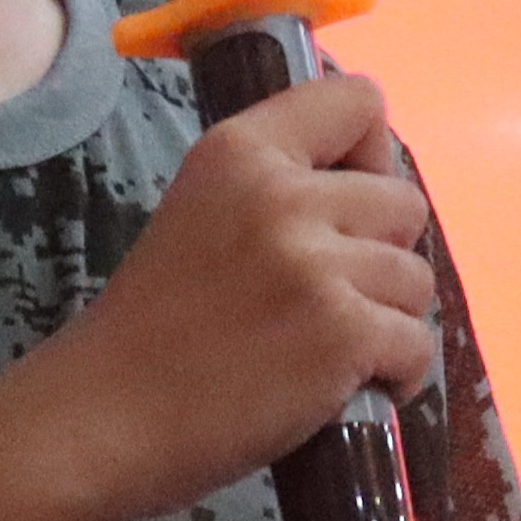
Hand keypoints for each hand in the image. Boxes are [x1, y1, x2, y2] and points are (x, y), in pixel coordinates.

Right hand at [0, 72, 440, 520]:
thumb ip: (272, 190)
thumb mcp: (200, 216)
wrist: (102, 420)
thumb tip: (366, 196)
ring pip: (416, 278)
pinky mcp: (343, 332)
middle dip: (382, 256)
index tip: (345, 209)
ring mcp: (316, 263)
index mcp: (241, 151)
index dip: (372, 155)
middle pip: (404, 201)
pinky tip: (349, 391)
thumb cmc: (148, 331)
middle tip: (327, 303)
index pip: (357, 100)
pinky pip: (418, 345)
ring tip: (328, 355)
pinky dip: (397, 377)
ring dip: (388, 322)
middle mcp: (283, 193)